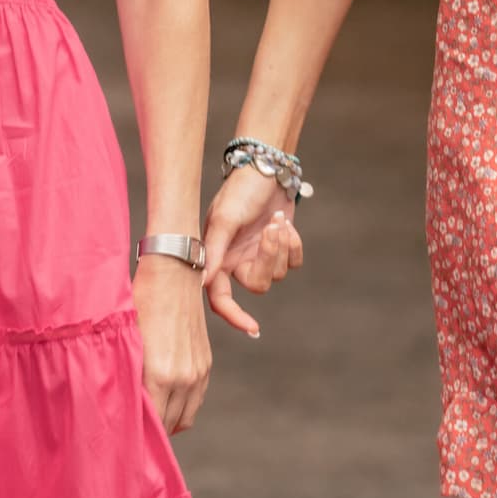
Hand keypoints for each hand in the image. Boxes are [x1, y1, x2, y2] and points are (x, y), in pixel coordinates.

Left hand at [134, 256, 211, 433]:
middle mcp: (182, 378)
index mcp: (159, 374)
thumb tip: (114, 404)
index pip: (149, 422)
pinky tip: (164, 403)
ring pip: (184, 419)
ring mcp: (197, 372)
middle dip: (150, 431)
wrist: (172, 274)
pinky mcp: (206, 365)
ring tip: (148, 420)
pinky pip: (195, 402)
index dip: (134, 433)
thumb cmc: (140, 304)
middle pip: (167, 425)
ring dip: (168, 423)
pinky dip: (181, 409)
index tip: (121, 436)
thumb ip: (124, 376)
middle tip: (129, 430)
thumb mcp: (125, 341)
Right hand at [201, 166, 304, 338]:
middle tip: (273, 231)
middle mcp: (236, 261)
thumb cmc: (240, 192)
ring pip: (278, 274)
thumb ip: (213, 252)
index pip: (220, 298)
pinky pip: (293, 262)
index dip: (234, 316)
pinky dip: (293, 244)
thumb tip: (202, 285)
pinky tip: (285, 223)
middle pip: (258, 285)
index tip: (253, 329)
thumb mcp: (224, 219)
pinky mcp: (280, 247)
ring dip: (282, 246)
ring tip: (277, 220)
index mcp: (217, 258)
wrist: (267, 169)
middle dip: (270, 259)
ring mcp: (259, 255)